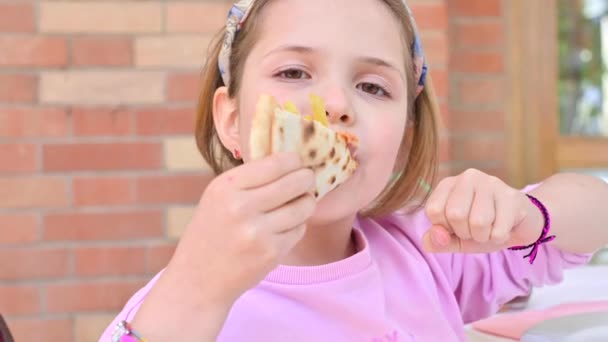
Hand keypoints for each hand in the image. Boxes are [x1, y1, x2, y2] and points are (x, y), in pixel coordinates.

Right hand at [131, 152, 314, 339]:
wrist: (197, 280)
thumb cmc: (211, 232)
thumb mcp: (218, 196)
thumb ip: (250, 179)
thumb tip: (292, 161)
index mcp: (226, 186)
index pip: (277, 162)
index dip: (295, 161)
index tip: (297, 164)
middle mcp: (241, 207)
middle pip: (297, 182)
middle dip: (307, 179)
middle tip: (307, 181)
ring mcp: (257, 232)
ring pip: (304, 207)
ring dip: (307, 203)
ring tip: (301, 203)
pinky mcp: (271, 253)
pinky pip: (300, 229)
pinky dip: (297, 226)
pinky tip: (285, 227)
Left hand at [422, 169, 543, 253]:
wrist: (520, 224)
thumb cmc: (482, 228)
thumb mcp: (455, 238)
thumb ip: (438, 241)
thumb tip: (429, 241)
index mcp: (448, 184)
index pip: (434, 210)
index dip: (444, 227)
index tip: (456, 226)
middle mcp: (468, 177)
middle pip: (455, 215)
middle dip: (465, 232)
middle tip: (475, 228)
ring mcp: (492, 183)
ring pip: (478, 222)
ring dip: (483, 236)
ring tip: (490, 228)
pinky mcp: (512, 196)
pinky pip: (498, 231)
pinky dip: (498, 238)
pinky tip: (503, 227)